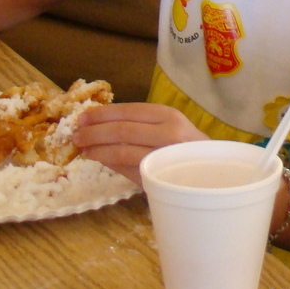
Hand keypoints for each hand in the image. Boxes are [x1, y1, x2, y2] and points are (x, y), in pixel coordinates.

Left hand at [72, 103, 208, 183]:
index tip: (81, 117)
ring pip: (121, 150)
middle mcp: (168, 134)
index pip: (127, 111)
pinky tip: (99, 160)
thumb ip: (138, 124)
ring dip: (97, 150)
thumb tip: (96, 123)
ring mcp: (164, 157)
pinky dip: (109, 163)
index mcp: (168, 115)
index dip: (101, 114)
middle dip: (93, 133)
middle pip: (121, 130)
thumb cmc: (186, 149)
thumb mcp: (168, 127)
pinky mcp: (159, 177)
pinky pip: (126, 169)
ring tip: (82, 149)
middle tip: (75, 136)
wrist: (214, 174)